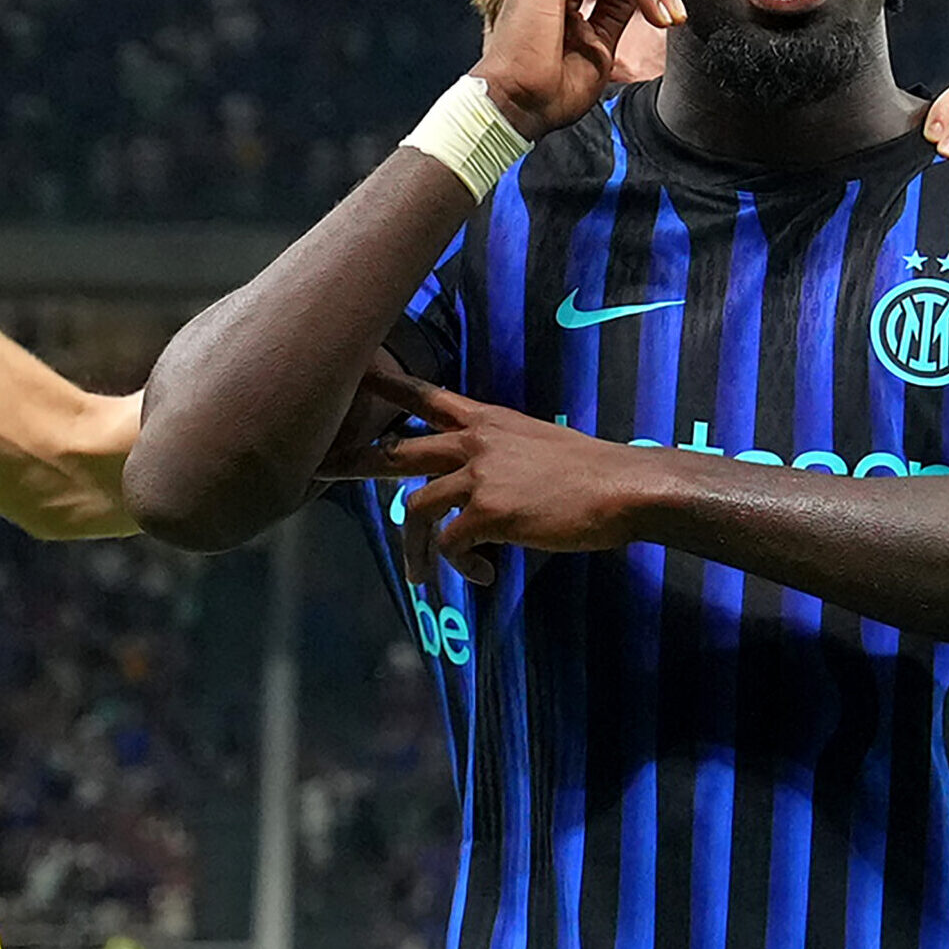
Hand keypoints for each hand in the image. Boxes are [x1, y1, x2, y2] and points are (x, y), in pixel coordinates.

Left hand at [319, 367, 653, 584]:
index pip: (426, 395)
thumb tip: (487, 486)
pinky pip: (448, 544)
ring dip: (417, 550)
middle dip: (357, 463)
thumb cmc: (594, 472)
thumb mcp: (542, 445)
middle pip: (399, 451)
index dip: (386, 384)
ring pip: (416, 508)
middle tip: (324, 468)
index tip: (354, 372)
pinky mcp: (486, 513)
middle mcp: (475, 441)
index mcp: (490, 421)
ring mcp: (478, 475)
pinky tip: (485, 577)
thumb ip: (506, 456)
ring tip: (424, 577)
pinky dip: (458, 567)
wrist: (624, 488)